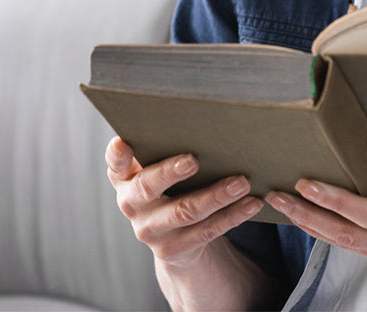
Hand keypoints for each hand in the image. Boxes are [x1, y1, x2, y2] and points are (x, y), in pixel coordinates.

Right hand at [106, 137, 263, 270]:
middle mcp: (131, 205)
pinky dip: (233, 216)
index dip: (117, 154)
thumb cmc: (170, 185)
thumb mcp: (158, 168)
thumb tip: (202, 116)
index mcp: (124, 178)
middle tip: (194, 159)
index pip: (115, 164)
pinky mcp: (173, 250)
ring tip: (242, 181)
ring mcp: (150, 231)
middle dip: (170, 172)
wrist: (173, 237)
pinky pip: (207, 231)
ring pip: (185, 211)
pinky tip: (251, 203)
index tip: (123, 142)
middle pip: (148, 187)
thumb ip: (165, 147)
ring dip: (216, 195)